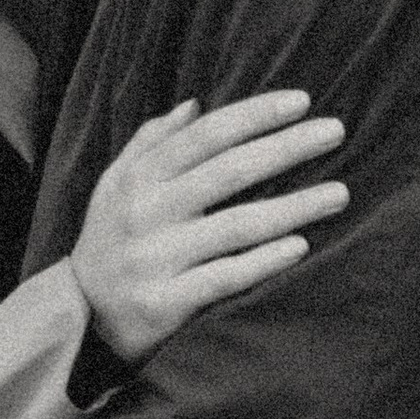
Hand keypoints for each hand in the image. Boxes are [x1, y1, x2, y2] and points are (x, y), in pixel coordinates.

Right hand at [71, 89, 348, 365]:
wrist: (80, 317)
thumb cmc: (110, 240)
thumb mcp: (115, 186)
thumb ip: (151, 143)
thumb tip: (195, 104)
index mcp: (137, 179)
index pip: (203, 135)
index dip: (253, 115)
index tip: (301, 100)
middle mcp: (145, 213)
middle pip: (227, 172)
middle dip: (285, 148)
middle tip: (335, 131)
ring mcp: (155, 258)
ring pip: (236, 225)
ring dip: (293, 207)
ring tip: (339, 193)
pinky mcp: (164, 302)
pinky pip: (224, 277)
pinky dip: (263, 261)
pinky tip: (300, 246)